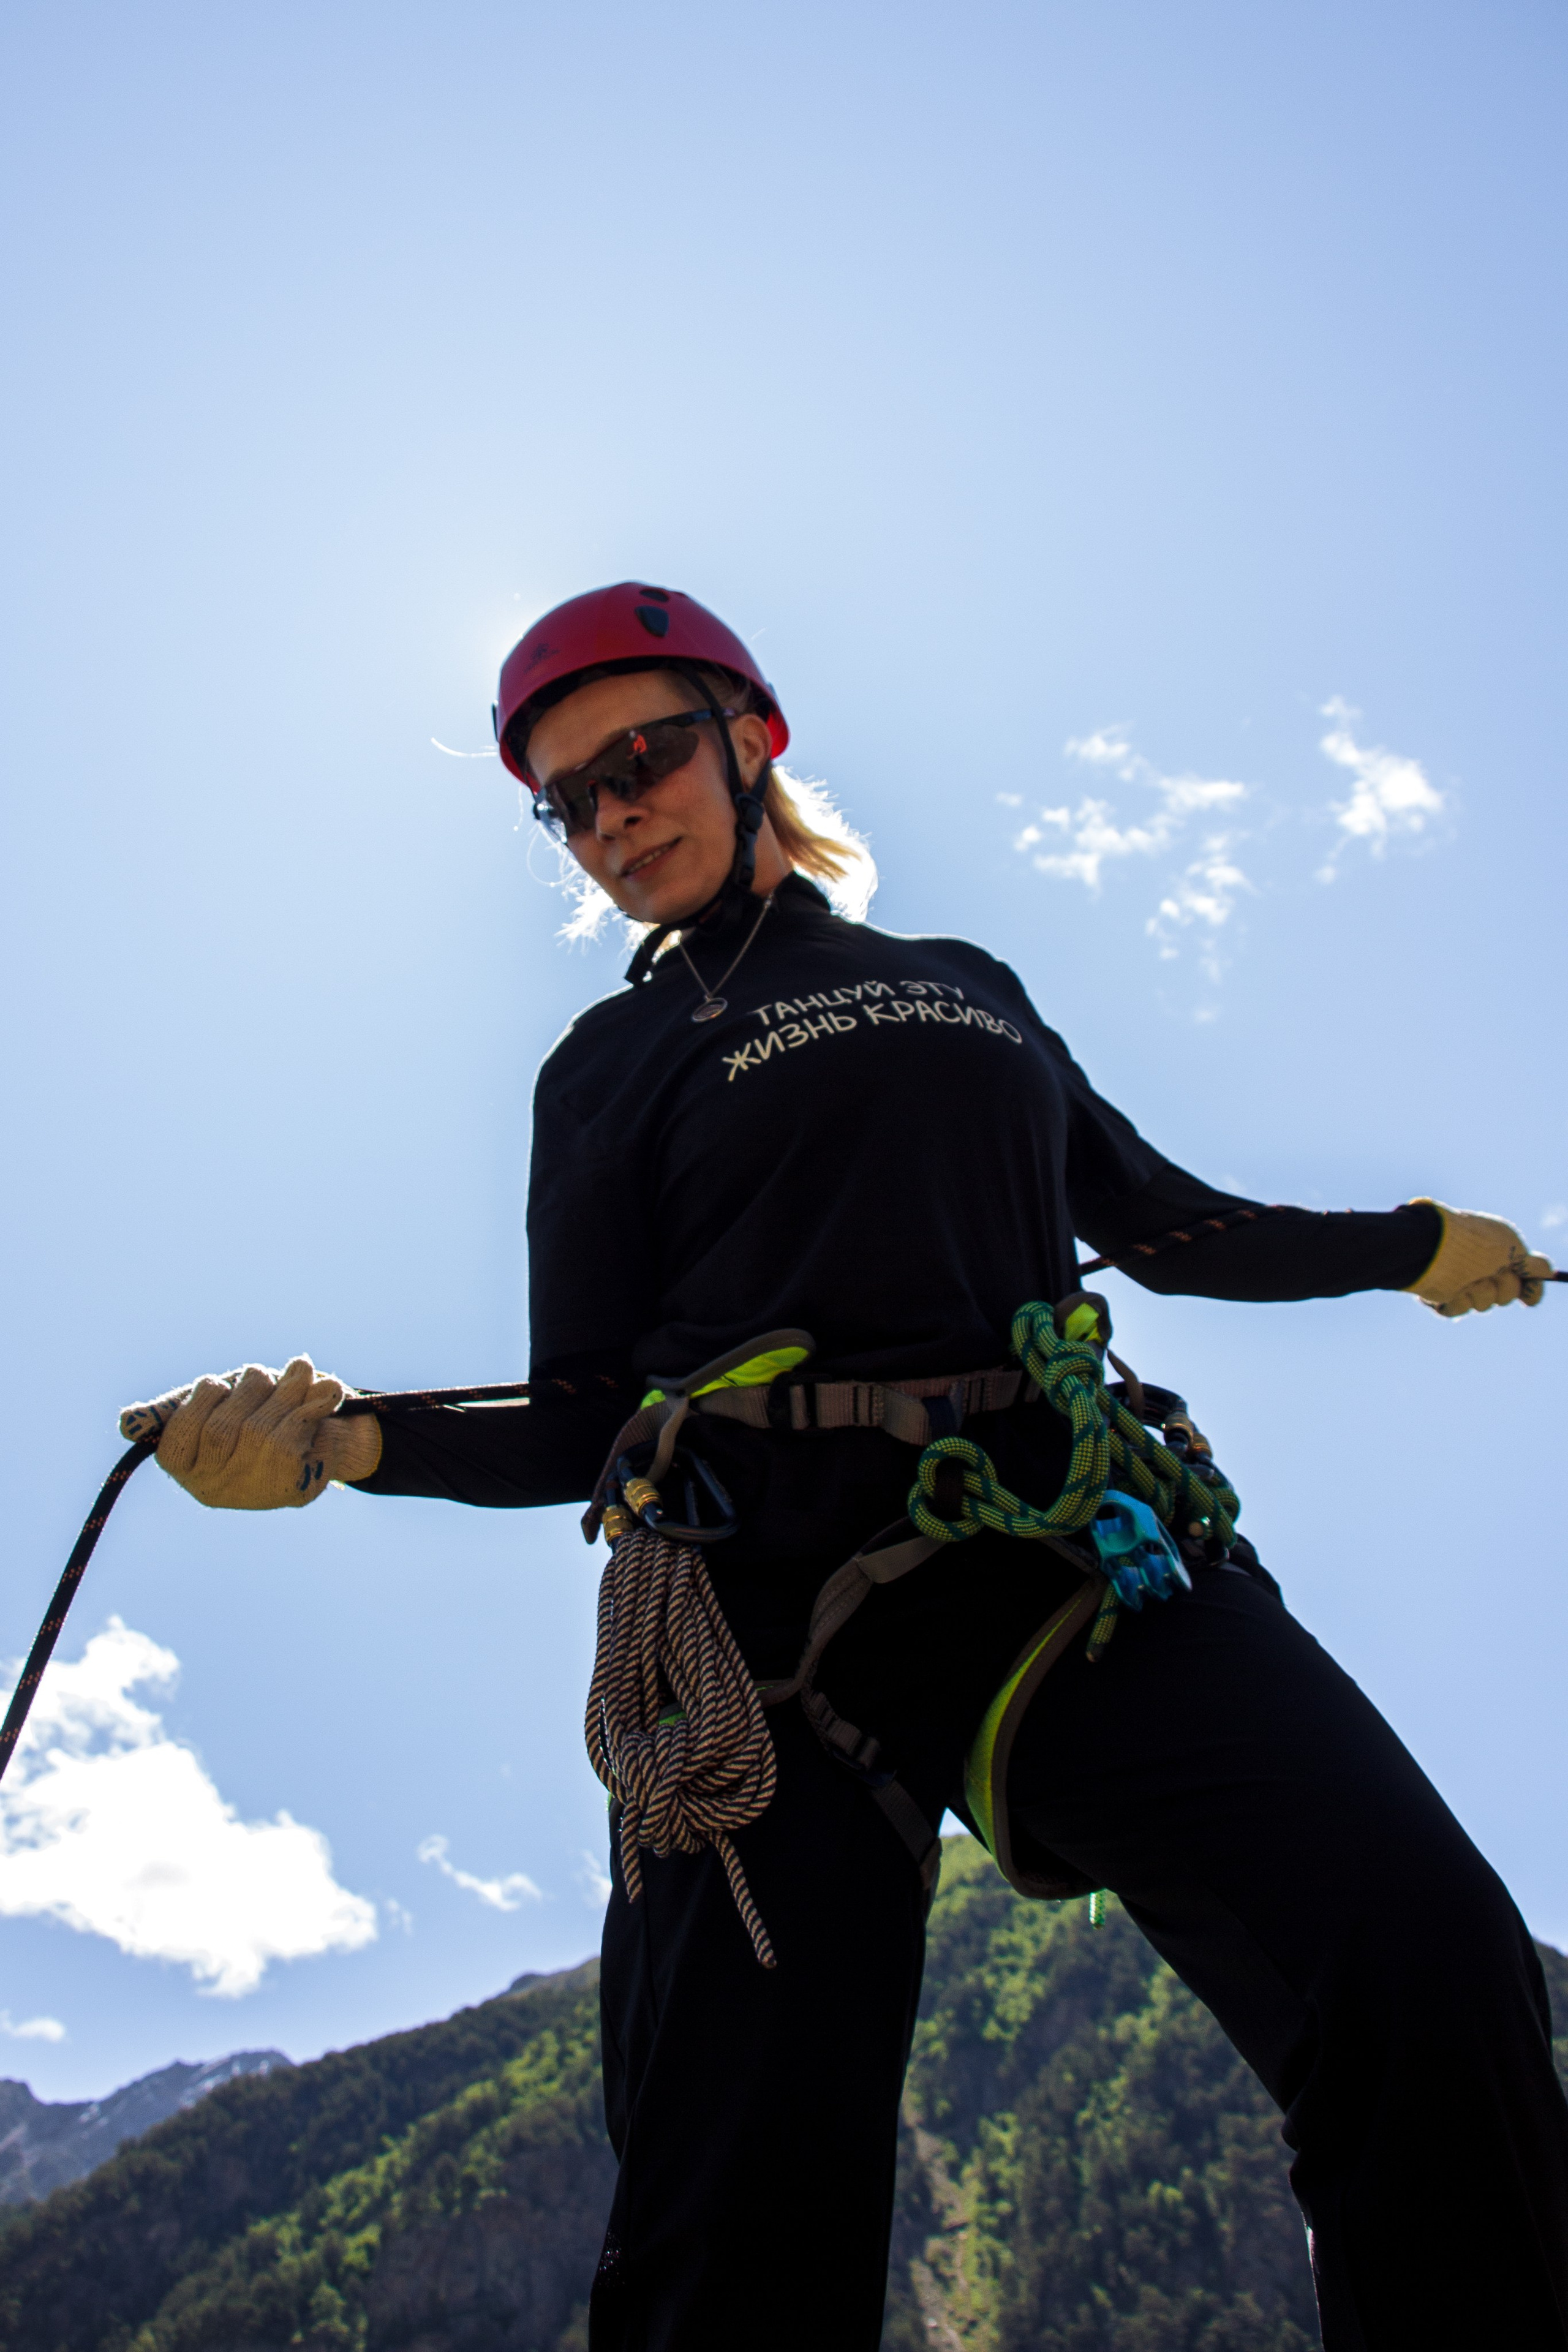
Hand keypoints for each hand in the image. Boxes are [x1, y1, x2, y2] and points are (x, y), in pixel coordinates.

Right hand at [118, 1356, 381, 1507]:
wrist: (321, 1437)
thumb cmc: (254, 1414)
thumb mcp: (212, 1403)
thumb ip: (173, 1407)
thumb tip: (127, 1424)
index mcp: (186, 1468)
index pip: (179, 1434)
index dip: (201, 1398)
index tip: (217, 1384)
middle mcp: (214, 1487)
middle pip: (222, 1428)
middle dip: (248, 1388)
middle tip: (263, 1375)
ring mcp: (252, 1489)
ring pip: (260, 1429)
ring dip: (285, 1390)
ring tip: (300, 1373)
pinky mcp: (291, 1484)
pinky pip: (294, 1434)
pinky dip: (312, 1402)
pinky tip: (326, 1390)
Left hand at [1405, 1201, 1555, 1317]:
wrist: (1430, 1250)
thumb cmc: (1473, 1245)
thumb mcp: (1511, 1249)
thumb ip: (1532, 1264)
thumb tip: (1549, 1272)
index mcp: (1497, 1248)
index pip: (1520, 1273)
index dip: (1527, 1286)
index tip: (1530, 1298)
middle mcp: (1480, 1263)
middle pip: (1506, 1293)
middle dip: (1503, 1288)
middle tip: (1491, 1275)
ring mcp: (1461, 1278)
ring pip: (1483, 1303)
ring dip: (1479, 1294)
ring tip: (1467, 1280)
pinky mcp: (1442, 1292)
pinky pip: (1459, 1308)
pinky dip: (1457, 1302)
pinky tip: (1451, 1290)